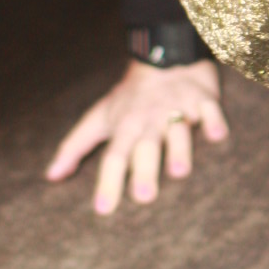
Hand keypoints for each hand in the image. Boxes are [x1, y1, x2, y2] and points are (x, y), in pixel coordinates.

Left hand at [46, 59, 228, 214]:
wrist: (162, 57)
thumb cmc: (128, 99)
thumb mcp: (98, 118)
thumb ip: (75, 147)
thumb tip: (51, 176)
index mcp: (124, 127)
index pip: (113, 158)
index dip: (108, 184)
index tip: (103, 211)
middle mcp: (149, 120)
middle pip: (145, 148)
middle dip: (144, 172)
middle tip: (143, 199)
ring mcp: (177, 108)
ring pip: (178, 131)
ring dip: (179, 150)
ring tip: (179, 173)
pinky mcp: (203, 98)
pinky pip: (209, 110)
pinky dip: (213, 121)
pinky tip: (217, 136)